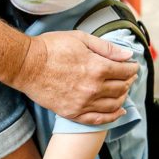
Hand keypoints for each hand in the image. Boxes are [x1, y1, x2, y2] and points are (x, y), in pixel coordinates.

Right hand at [12, 31, 138, 124]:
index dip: (132, 68)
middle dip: (128, 81)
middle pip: (121, 88)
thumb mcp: (81, 39)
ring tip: (123, 91)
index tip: (132, 66)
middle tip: (128, 77)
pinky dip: (111, 117)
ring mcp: (83, 103)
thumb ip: (106, 48)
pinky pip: (97, 120)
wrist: (26, 65)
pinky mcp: (72, 113)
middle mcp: (93, 88)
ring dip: (122, 98)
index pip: (125, 71)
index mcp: (97, 67)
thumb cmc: (51, 47)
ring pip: (113, 105)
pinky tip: (118, 112)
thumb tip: (127, 55)